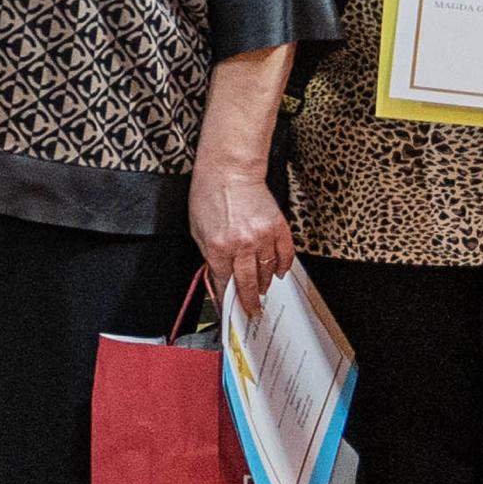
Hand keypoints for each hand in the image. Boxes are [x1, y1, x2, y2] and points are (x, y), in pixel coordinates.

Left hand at [190, 160, 296, 304]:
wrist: (229, 172)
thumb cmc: (209, 196)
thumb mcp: (197, 230)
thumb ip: (209, 256)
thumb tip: (217, 277)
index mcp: (218, 246)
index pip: (224, 282)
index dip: (227, 299)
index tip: (230, 310)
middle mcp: (242, 244)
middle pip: (249, 283)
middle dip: (250, 301)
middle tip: (252, 311)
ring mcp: (263, 237)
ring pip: (268, 272)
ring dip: (265, 285)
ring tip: (262, 291)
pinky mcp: (278, 227)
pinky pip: (285, 255)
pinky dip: (282, 267)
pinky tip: (278, 273)